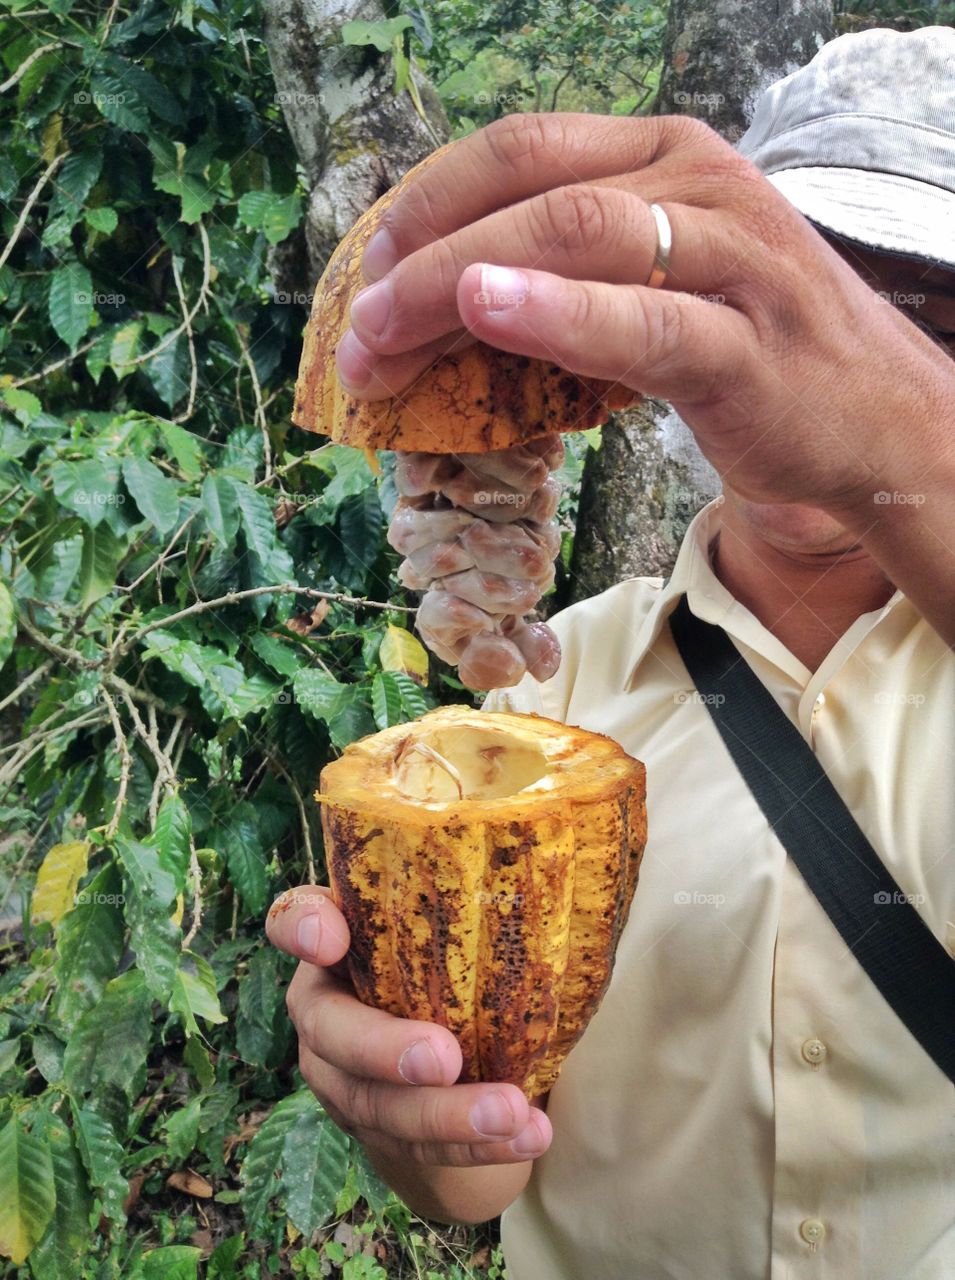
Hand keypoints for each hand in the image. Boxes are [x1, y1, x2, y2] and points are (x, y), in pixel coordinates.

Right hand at [265, 886, 552, 1166]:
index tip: (330, 935)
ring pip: (376, 1104)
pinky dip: (475, 1145)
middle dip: (385, 1050)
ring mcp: (341, 1073)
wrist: (454, 1037)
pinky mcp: (375, 1126)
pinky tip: (525, 1136)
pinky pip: (416, 1146)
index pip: (294, 918)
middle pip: (331, 1031)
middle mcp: (324, 1004)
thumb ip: (473, 894)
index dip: (301, 927)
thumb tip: (547, 863)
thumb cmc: (456, 952)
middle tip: (445, 1058)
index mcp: (338, 936)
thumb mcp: (457, 918)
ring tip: (512, 1113)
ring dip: (446, 1115)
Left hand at [336, 113, 953, 516]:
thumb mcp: (652, 289)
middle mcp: (696, 182)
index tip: (369, 270)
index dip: (428, 203)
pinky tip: (489, 311)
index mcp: (664, 157)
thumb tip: (449, 305)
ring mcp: (730, 255)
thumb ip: (567, 276)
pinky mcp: (746, 343)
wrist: (874, 420)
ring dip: (460, 283)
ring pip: (574, 234)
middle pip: (532, 186)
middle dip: (425, 254)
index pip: (522, 149)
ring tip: (386, 336)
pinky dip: (558, 313)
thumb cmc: (750, 352)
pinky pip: (643, 319)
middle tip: (360, 327)